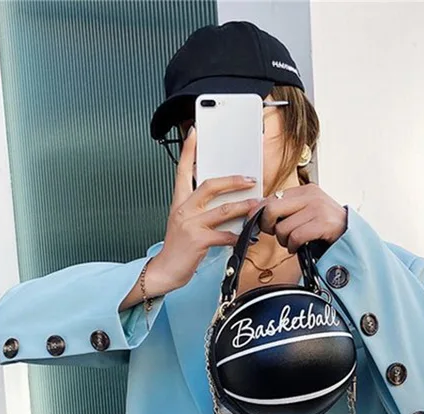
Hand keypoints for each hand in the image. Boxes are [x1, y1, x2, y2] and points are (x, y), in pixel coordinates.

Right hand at [150, 127, 259, 292]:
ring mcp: (190, 225)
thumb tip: (227, 202)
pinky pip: (225, 235)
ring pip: (222, 210)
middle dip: (232, 180)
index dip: (189, 151)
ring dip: (243, 207)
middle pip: (209, 185)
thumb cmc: (179, 248)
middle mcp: (183, 209)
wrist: (165, 270)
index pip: (182, 170)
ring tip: (257, 205)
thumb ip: (201, 209)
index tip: (195, 133)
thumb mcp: (185, 222)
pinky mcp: (198, 241)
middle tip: (249, 179)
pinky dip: (238, 235)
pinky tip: (246, 236)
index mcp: (179, 202)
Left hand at [247, 184, 347, 253]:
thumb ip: (287, 209)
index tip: (260, 224)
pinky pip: (296, 237)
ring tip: (292, 242)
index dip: (260, 214)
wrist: (351, 236)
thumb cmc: (325, 227)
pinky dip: (293, 246)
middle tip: (275, 234)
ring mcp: (318, 209)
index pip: (271, 198)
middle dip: (267, 226)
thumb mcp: (307, 211)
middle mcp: (311, 196)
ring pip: (282, 227)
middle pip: (271, 209)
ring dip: (283, 240)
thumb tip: (259, 213)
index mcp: (305, 190)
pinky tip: (298, 247)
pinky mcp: (323, 223)